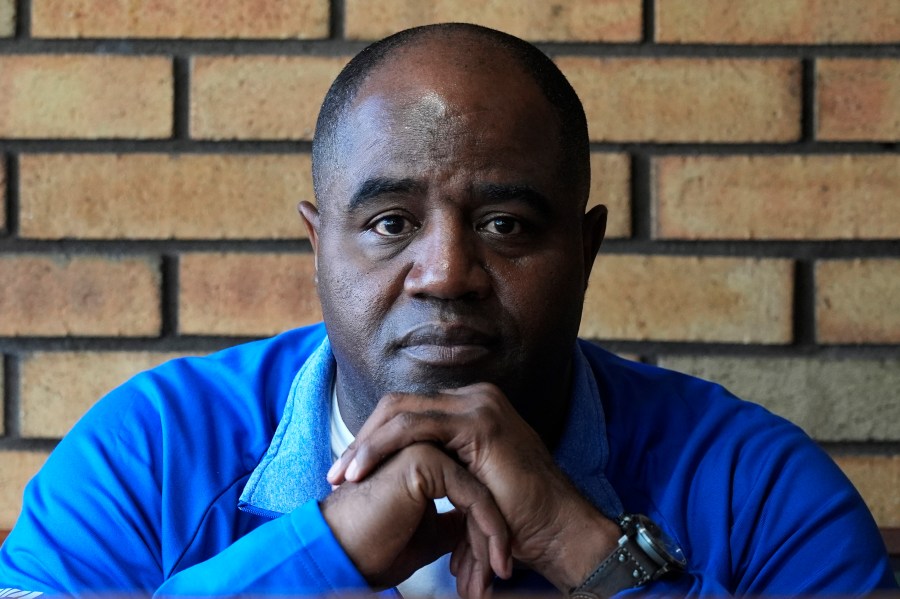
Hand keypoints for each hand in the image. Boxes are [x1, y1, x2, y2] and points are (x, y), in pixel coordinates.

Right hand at [321, 442, 511, 598]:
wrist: (343, 557)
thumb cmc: (377, 548)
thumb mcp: (431, 533)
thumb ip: (455, 519)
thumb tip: (480, 522)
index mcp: (428, 451)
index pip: (476, 484)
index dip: (489, 526)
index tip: (501, 566)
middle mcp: (427, 440)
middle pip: (482, 485)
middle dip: (496, 530)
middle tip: (505, 571)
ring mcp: (424, 443)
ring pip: (481, 490)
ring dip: (494, 533)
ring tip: (501, 573)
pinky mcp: (422, 457)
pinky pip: (472, 495)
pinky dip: (487, 531)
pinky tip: (494, 564)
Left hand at [327, 383, 620, 589]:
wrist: (559, 531)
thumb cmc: (520, 522)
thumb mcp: (470, 490)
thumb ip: (442, 477)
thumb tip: (406, 487)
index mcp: (473, 409)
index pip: (410, 412)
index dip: (376, 439)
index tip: (350, 471)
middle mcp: (476, 398)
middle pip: (400, 405)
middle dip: (363, 439)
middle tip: (336, 472)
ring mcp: (479, 405)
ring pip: (400, 412)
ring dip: (365, 444)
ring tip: (340, 475)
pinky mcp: (478, 422)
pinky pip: (414, 426)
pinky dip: (381, 447)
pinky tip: (360, 470)